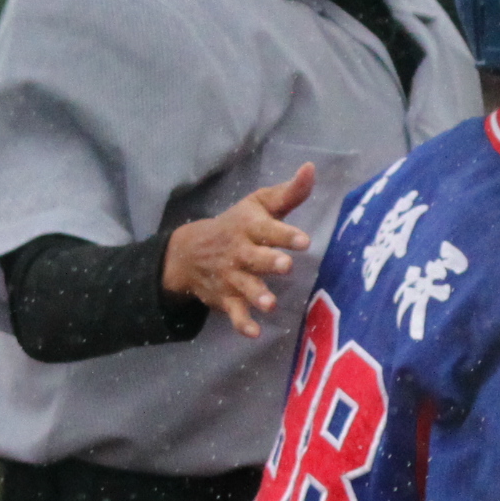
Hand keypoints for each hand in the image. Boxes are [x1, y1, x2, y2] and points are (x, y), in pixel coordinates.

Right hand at [162, 163, 316, 339]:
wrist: (187, 252)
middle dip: (269, 261)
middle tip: (285, 265)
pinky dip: (241, 323)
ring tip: (271, 304)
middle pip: (254, 257)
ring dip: (257, 295)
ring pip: (245, 287)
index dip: (285, 235)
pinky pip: (234, 313)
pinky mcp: (226, 299)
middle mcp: (240, 252)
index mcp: (250, 227)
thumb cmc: (237, 225)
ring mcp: (231, 277)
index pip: (268, 229)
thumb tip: (312, 168)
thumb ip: (289, 192)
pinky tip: (253, 333)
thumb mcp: (259, 204)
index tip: (304, 241)